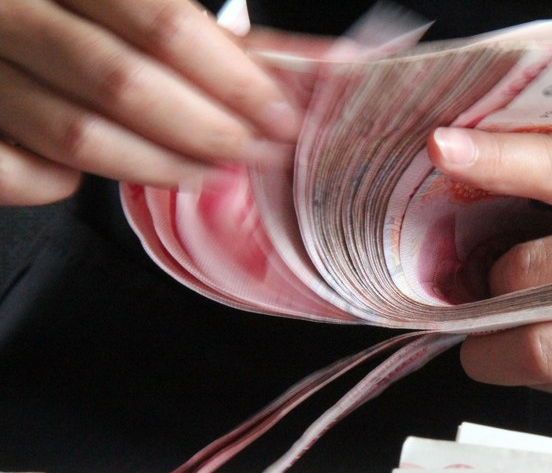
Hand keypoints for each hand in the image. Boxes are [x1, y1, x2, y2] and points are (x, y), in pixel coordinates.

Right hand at [0, 0, 301, 204]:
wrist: (3, 15)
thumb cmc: (86, 12)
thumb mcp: (143, 1)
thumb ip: (226, 37)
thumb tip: (328, 64)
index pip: (164, 25)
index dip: (234, 80)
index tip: (281, 117)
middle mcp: (12, 12)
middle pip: (123, 84)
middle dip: (207, 130)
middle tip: (255, 153)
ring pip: (76, 136)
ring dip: (159, 166)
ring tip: (209, 173)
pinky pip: (21, 172)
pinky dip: (64, 184)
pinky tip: (98, 174)